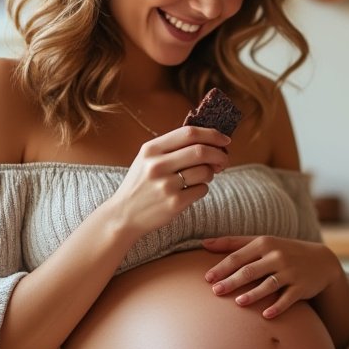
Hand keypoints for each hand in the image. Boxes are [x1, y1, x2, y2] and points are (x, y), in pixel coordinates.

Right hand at [107, 126, 230, 235]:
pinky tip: (191, 192)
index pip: (189, 133)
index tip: (225, 140)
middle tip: (224, 160)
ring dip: (211, 173)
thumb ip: (172, 147)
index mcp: (151, 149)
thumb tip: (210, 140)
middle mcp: (157, 165)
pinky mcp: (174, 203)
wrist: (123, 215)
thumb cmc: (141, 184)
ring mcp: (166, 185)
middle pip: (201, 151)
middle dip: (219, 154)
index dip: (212, 134)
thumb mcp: (147, 159)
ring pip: (205, 171)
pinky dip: (202, 189)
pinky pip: (202, 190)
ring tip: (202, 177)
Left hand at [203, 236, 341, 318]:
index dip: (222, 267)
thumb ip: (234, 243)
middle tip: (216, 291)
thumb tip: (204, 243)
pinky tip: (266, 315)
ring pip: (269, 284)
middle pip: (250, 270)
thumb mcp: (262, 242)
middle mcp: (277, 256)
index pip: (239, 256)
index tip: (207, 278)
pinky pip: (288, 298)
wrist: (321, 260)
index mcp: (264, 243)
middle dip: (232, 281)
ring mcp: (291, 272)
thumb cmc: (283, 251)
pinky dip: (277, 306)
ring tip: (239, 302)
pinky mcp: (301, 287)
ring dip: (254, 294)